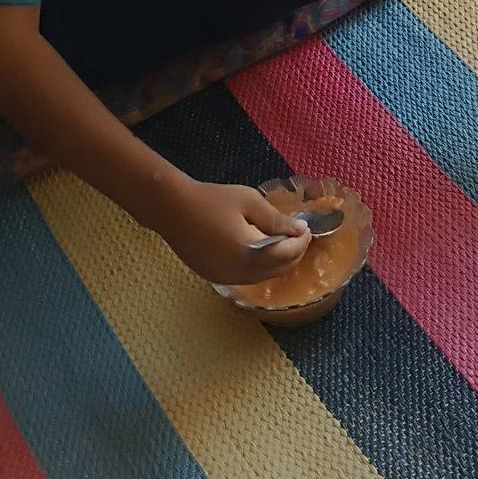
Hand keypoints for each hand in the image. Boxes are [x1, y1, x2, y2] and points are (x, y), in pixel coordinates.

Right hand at [153, 177, 310, 284]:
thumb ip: (276, 219)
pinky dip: (258, 267)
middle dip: (292, 255)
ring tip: (282, 242)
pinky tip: (259, 250)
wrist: (171, 208)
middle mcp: (239, 273)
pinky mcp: (214, 277)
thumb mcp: (249, 202)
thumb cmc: (212, 200)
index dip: (300, 242)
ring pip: (261, 277)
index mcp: (250, 254)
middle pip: (277, 270)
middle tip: (298, 236)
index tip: (306, 228)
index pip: (286, 254)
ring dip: (276, 263)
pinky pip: (245, 277)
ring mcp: (224, 278)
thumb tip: (298, 230)